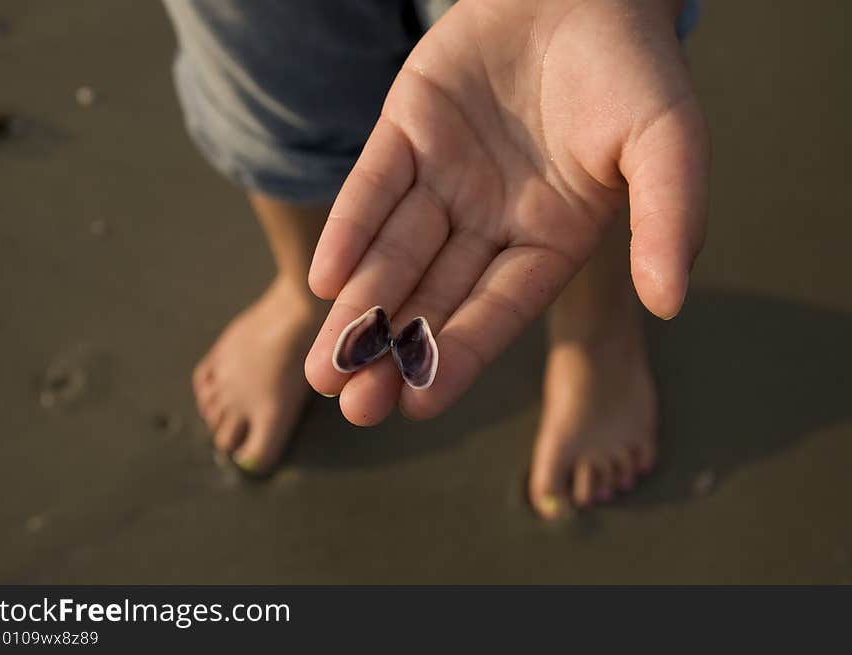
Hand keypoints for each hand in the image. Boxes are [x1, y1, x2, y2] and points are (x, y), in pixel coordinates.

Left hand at [305, 0, 708, 423]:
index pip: (497, 310)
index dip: (458, 356)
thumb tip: (670, 301)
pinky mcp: (408, 130)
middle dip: (393, 350)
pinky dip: (350, 229)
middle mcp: (491, 220)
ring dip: (360, 306)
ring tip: (324, 365)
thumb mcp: (666, 142)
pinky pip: (374, 186)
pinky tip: (325, 278)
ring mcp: (445, 178)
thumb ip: (671, 220)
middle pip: (435, 296)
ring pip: (395, 253)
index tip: (417, 403)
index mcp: (550, 240)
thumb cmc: (633, 68)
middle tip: (354, 406)